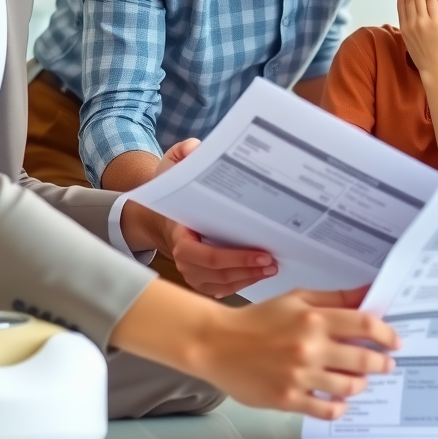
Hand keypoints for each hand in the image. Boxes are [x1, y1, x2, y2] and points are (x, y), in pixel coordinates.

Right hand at [112, 281, 401, 420]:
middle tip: (386, 363)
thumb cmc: (258, 319)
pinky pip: (326, 410)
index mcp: (314, 319)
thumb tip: (368, 291)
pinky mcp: (288, 399)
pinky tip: (340, 400)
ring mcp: (300, 376)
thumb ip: (335, 298)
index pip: (364, 324)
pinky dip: (339, 407)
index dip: (386, 333)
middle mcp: (310, 347)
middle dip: (381, 362)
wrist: (218, 344)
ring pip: (348, 387)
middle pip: (363, 358)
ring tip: (361, 380)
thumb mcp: (297, 299)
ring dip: (361, 384)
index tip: (395, 340)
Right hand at [124, 140, 279, 295]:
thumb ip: (183, 153)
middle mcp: (185, 260)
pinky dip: (243, 283)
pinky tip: (261, 274)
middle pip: (218, 273)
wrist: (163, 218)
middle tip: (274, 261)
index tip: (262, 252)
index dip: (236, 257)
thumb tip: (195, 149)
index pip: (205, 255)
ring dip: (249, 278)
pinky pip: (223, 289)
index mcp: (180, 236)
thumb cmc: (173, 194)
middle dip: (248, 268)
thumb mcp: (171, 167)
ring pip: (223, 284)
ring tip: (274, 267)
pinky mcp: (202, 281)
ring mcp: (193, 274)